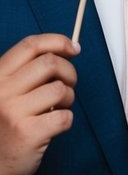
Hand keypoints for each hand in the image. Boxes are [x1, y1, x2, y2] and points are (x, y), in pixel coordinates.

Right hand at [0, 35, 78, 174]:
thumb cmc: (6, 126)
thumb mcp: (6, 93)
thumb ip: (27, 73)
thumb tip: (65, 51)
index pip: (30, 45)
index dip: (57, 41)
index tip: (73, 47)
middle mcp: (3, 91)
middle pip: (50, 63)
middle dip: (69, 72)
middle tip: (68, 85)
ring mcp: (14, 112)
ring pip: (60, 90)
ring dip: (68, 99)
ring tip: (57, 109)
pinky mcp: (29, 133)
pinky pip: (64, 117)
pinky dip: (66, 121)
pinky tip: (54, 126)